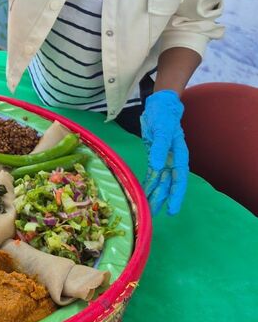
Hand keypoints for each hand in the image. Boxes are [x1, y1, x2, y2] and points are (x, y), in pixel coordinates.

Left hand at [140, 90, 188, 215]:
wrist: (159, 105)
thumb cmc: (163, 116)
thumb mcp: (161, 130)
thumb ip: (159, 148)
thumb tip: (157, 166)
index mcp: (179, 154)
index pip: (179, 179)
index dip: (176, 195)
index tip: (172, 210)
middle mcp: (173, 159)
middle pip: (169, 184)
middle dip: (162, 199)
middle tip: (154, 215)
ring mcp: (163, 158)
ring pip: (159, 181)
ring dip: (153, 194)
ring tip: (147, 210)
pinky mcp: (154, 156)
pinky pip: (152, 174)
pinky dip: (148, 184)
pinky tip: (143, 194)